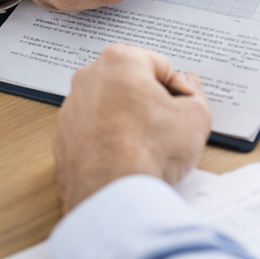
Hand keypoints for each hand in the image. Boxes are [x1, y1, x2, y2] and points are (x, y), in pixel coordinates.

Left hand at [54, 44, 211, 211]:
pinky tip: (125, 158)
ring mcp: (71, 109)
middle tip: (165, 126)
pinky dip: (108, 140)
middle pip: (131, 82)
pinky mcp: (63, 137)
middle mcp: (88, 78)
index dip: (177, 89)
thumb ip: (196, 94)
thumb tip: (189, 88)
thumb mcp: (196, 117)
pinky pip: (93, 130)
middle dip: (149, 100)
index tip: (181, 107)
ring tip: (146, 146)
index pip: (160, 65)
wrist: (114, 197)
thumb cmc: (149, 154)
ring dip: (128, 120)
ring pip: (110, 106)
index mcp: (119, 61)